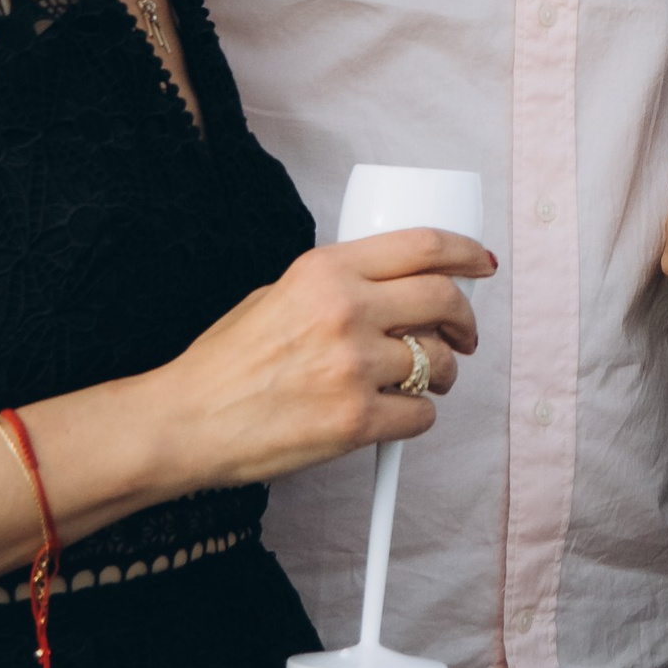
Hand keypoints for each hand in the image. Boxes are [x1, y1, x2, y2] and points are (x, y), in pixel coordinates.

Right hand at [151, 225, 492, 490]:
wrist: (186, 421)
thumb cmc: (225, 363)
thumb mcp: (278, 293)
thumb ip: (337, 285)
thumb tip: (396, 289)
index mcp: (326, 270)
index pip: (422, 246)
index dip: (465, 252)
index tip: (481, 263)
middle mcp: (345, 311)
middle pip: (443, 299)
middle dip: (465, 319)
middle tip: (464, 334)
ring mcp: (352, 367)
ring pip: (439, 362)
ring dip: (444, 373)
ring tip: (426, 380)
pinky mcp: (355, 421)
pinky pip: (421, 415)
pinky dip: (417, 417)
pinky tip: (395, 414)